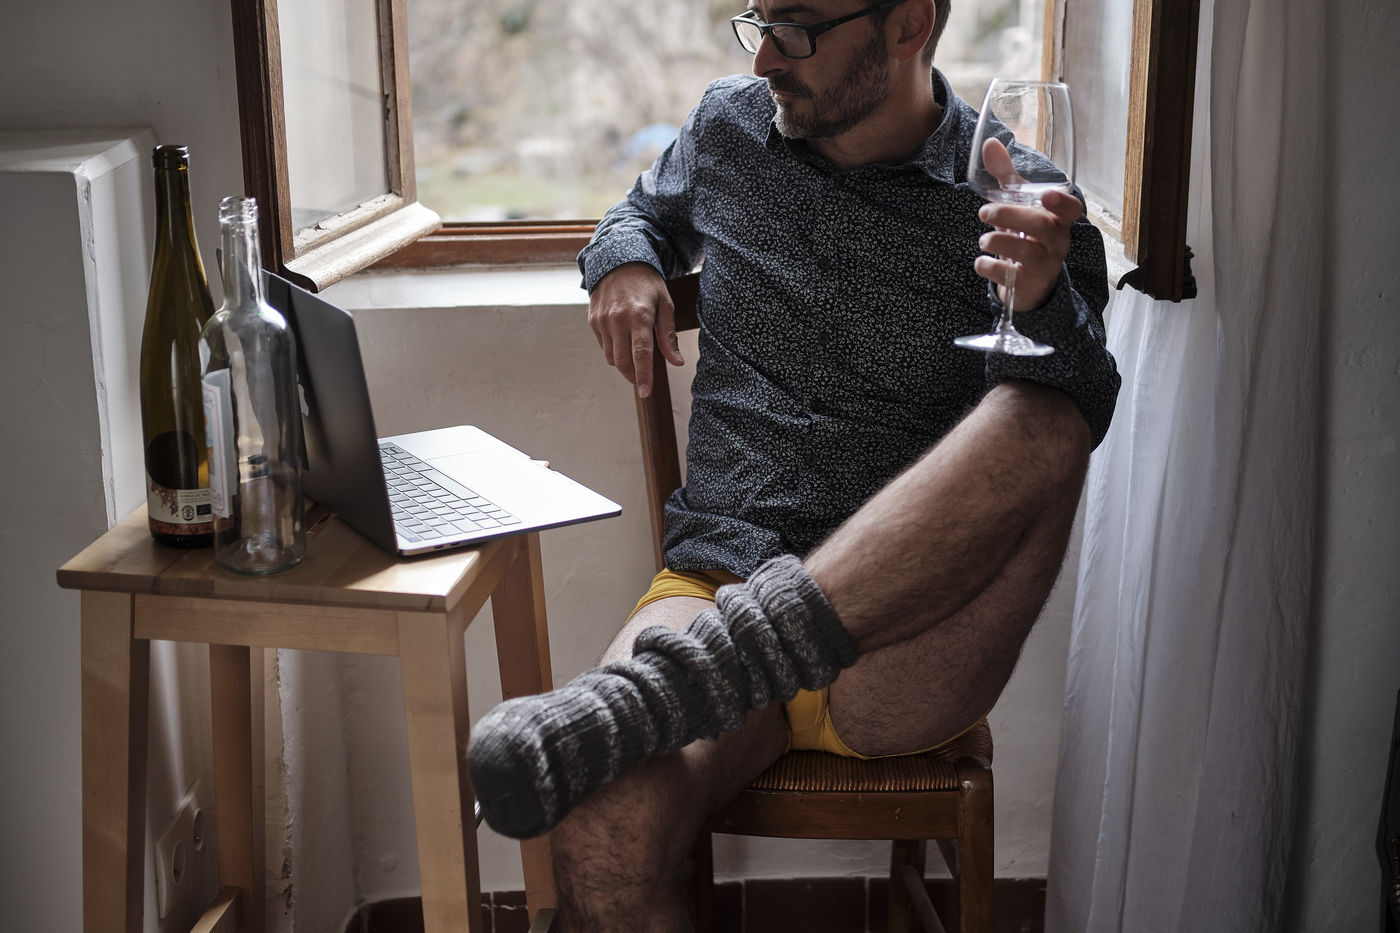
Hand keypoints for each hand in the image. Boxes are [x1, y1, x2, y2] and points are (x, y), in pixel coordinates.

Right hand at [587, 262, 684, 397]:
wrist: (618, 261)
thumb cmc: (647, 284)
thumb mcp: (665, 304)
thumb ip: (668, 336)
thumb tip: (676, 362)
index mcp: (640, 315)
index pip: (641, 353)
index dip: (643, 376)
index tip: (645, 392)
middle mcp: (618, 318)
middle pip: (623, 360)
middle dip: (633, 375)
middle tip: (642, 380)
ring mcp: (602, 320)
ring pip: (611, 356)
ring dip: (623, 363)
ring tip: (633, 356)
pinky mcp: (593, 320)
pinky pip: (603, 346)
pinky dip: (613, 350)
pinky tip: (622, 341)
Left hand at [973, 138, 1081, 310]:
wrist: (1027, 282)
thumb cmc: (1025, 234)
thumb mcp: (1018, 205)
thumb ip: (1005, 175)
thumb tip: (989, 143)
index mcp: (1058, 220)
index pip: (1072, 210)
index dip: (1062, 204)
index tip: (1046, 195)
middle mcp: (1057, 243)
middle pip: (1042, 227)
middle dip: (1011, 216)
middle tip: (984, 211)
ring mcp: (1044, 266)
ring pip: (1028, 253)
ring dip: (999, 241)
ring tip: (983, 239)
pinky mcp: (1027, 285)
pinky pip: (1011, 277)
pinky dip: (991, 267)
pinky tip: (981, 262)